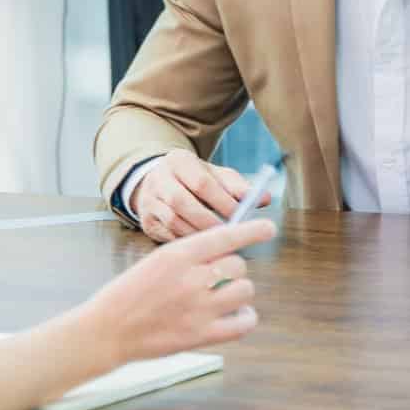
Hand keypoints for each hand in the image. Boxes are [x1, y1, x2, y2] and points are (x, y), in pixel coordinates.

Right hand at [79, 218, 276, 363]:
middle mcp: (192, 279)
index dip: (252, 231)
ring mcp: (199, 308)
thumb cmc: (130, 294)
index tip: (268, 228)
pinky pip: (244, 323)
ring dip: (238, 292)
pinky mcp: (203, 335)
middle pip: (239, 265)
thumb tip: (223, 250)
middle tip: (219, 278)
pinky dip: (245, 317)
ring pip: (245, 291)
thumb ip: (189, 256)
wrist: (109, 329)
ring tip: (224, 297)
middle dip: (233, 269)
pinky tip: (236, 315)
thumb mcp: (155, 261)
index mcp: (178, 255)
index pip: (226, 237)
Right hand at [132, 150, 270, 242]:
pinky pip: (166, 236)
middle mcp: (159, 178)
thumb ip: (239, 187)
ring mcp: (149, 200)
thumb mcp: (216, 176)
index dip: (222, 201)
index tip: (240, 217)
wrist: (161, 183)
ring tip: (219, 244)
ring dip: (198, 234)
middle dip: (209, 221)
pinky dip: (186, 243)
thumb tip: (264, 199)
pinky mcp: (146, 221)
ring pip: (173, 221)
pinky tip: (201, 248)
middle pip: (181, 201)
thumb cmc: (196, 181)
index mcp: (179, 161)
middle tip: (229, 236)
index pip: (201, 181)